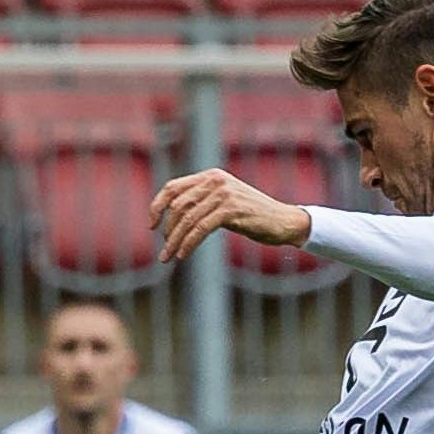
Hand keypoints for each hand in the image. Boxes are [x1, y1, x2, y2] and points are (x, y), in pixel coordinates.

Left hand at [150, 168, 311, 263]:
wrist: (282, 220)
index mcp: (210, 176)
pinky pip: (201, 228)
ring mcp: (223, 194)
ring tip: (169, 257)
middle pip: (178, 206)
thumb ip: (202, 203)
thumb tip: (173, 218)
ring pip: (188, 219)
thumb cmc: (252, 215)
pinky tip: (183, 254)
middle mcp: (215, 180)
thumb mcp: (224, 202)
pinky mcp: (231, 209)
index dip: (157, 207)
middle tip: (164, 252)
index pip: (172, 188)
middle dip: (167, 231)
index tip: (151, 226)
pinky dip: (189, 243)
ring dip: (175, 241)